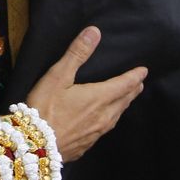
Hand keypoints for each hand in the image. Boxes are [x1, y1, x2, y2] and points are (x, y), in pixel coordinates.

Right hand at [26, 25, 146, 162]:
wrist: (35, 147)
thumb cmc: (44, 108)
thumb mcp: (58, 76)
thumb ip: (77, 54)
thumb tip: (94, 32)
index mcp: (99, 97)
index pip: (124, 85)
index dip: (135, 77)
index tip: (144, 71)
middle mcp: (103, 116)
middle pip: (123, 101)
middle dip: (132, 91)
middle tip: (138, 84)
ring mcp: (95, 133)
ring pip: (116, 116)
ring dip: (122, 105)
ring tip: (125, 100)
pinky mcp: (86, 145)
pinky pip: (104, 130)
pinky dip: (109, 120)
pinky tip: (102, 122)